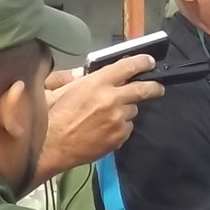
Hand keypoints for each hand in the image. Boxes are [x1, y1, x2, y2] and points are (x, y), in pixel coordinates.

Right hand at [32, 54, 164, 184]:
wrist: (52, 147)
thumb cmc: (52, 117)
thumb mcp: (58, 89)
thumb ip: (72, 78)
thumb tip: (83, 73)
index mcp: (97, 83)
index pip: (127, 67)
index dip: (142, 62)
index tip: (149, 62)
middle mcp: (112, 99)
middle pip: (143, 89)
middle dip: (154, 87)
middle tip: (158, 88)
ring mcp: (118, 119)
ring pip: (133, 110)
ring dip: (126, 110)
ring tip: (109, 115)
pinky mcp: (119, 137)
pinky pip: (127, 127)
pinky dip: (121, 126)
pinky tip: (105, 129)